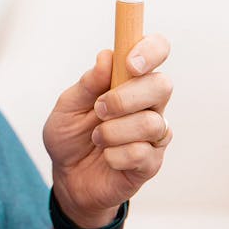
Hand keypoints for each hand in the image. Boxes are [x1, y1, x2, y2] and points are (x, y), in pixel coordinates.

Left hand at [43, 34, 172, 227]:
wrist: (68, 177)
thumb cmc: (70, 135)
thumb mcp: (67, 106)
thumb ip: (87, 84)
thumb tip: (106, 57)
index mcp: (128, 80)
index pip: (156, 51)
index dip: (150, 51)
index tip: (129, 63)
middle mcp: (148, 103)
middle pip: (161, 85)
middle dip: (126, 98)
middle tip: (99, 109)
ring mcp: (154, 133)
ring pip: (151, 123)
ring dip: (113, 131)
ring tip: (96, 138)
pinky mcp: (152, 162)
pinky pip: (142, 153)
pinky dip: (115, 155)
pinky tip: (107, 157)